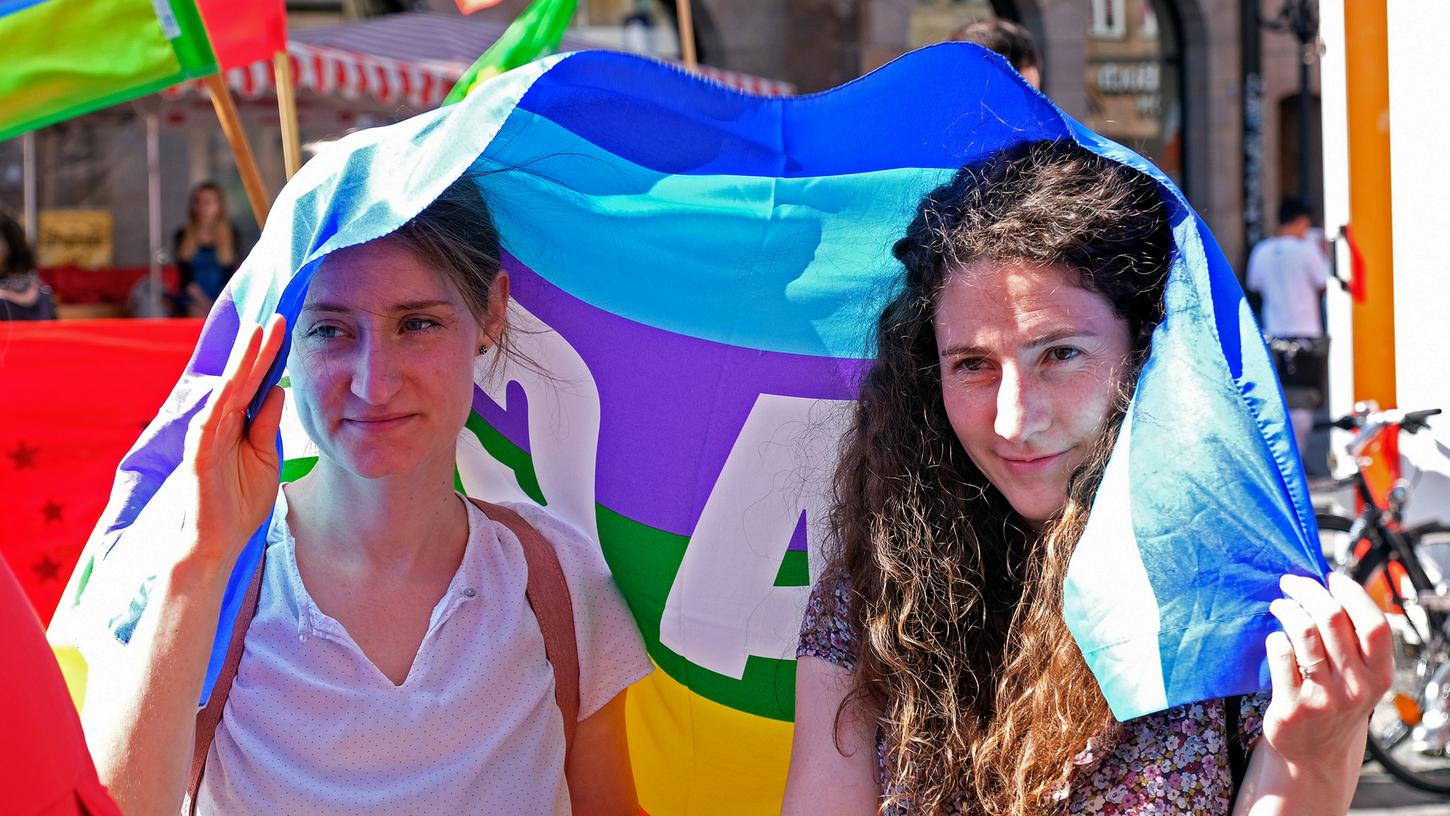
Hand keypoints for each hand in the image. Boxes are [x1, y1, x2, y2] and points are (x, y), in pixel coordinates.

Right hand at [181, 315, 287, 565]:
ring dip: (242, 362)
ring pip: (228, 390)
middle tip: (276, 317)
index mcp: (237, 424)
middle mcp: (220, 423)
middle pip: (242, 379)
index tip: (285, 329)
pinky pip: (212, 420)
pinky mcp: (199, 453)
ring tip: (257, 333)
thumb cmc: (240, 501)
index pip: (255, 383)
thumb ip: (268, 424)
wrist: (218, 542)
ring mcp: (207, 436)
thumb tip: (277, 389)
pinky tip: (235, 377)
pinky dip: (224, 398)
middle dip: (258, 348)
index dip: (269, 357)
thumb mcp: (266, 457)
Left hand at [1261, 571, 1393, 768]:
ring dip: (1287, 608)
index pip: (1374, 624)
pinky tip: (1274, 638)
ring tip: (1279, 605)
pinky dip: (1275, 638)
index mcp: (1379, 675)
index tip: (1330, 577)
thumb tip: (1329, 587)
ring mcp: (1324, 698)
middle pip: (1333, 618)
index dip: (1352, 593)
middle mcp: (1356, 687)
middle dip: (1308, 590)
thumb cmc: (1334, 702)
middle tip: (1291, 582)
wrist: (1313, 754)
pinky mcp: (1293, 706)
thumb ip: (1353, 641)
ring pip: (1304, 631)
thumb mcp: (1359, 677)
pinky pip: (1281, 655)